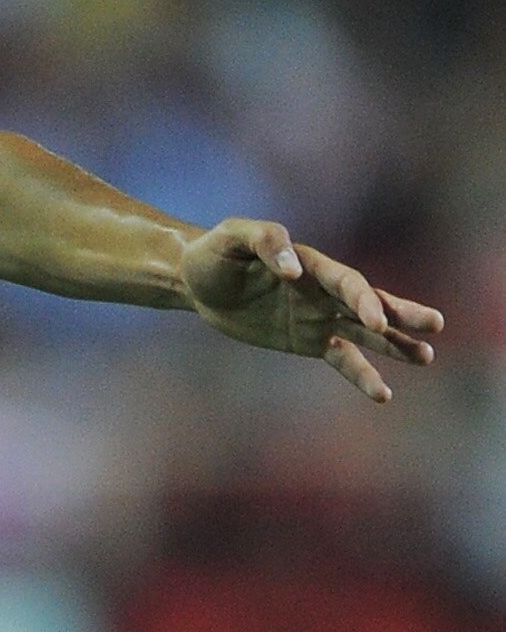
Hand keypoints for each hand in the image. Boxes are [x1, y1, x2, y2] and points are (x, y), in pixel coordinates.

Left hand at [180, 220, 442, 403]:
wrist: (195, 281)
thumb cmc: (215, 254)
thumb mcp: (233, 238)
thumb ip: (266, 243)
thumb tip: (292, 269)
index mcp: (311, 265)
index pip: (346, 283)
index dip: (362, 299)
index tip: (374, 320)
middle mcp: (323, 291)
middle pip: (371, 302)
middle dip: (402, 314)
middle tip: (435, 325)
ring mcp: (319, 317)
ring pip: (366, 333)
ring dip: (396, 344)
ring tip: (427, 357)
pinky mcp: (308, 341)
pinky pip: (342, 359)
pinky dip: (362, 375)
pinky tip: (383, 393)